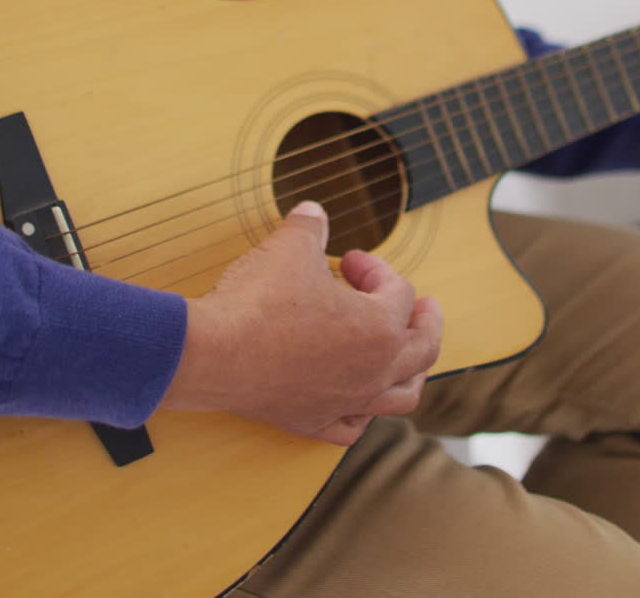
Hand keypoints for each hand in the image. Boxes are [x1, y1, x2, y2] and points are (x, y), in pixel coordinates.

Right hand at [160, 201, 442, 445]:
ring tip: (406, 356)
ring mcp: (345, 402)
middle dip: (425, 322)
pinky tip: (357, 399)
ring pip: (400, 397)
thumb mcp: (290, 246)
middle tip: (424, 306)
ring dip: (410, 372)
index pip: (398, 292)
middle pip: (422, 349)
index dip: (374, 268)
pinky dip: (363, 412)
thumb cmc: (259, 301)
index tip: (346, 258)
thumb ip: (310, 226)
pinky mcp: (313, 422)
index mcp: (379, 328)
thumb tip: (314, 211)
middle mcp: (373, 371)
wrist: (213, 353)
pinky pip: (353, 427)